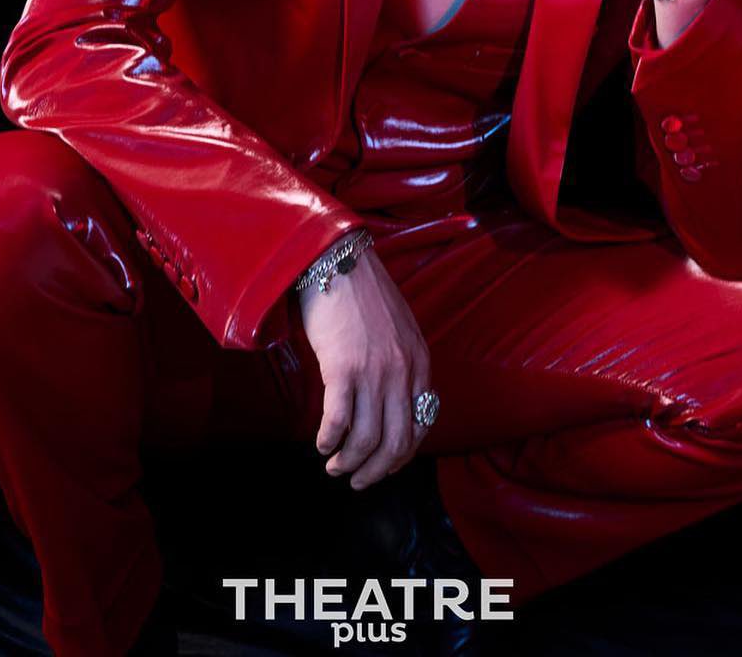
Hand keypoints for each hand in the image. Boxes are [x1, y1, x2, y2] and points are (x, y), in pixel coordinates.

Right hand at [298, 246, 433, 490]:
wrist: (338, 261)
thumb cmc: (362, 293)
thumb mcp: (398, 329)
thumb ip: (401, 364)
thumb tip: (390, 404)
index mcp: (419, 362)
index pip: (420, 427)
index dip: (400, 455)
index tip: (383, 464)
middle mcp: (402, 372)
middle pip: (396, 442)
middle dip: (376, 471)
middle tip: (357, 480)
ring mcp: (374, 372)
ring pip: (367, 440)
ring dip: (349, 463)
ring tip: (334, 466)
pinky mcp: (343, 369)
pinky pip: (338, 422)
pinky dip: (329, 441)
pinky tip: (321, 443)